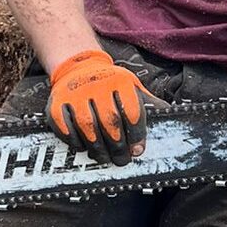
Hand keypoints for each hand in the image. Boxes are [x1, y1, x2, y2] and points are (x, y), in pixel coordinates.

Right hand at [46, 49, 151, 165]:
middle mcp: (96, 85)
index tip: (138, 150)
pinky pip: (66, 129)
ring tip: (105, 158)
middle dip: (118, 147)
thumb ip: (148, 103)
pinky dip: (76, 142)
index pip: (132, 112)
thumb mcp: (132, 87)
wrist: (79, 67)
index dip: (136, 135)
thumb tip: (170, 115)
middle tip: (122, 160)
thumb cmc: (111, 83)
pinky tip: (84, 147)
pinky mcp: (56, 103)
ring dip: (98, 149)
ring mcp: (74, 94)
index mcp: (120, 80)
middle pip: (110, 123)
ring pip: (87, 128)